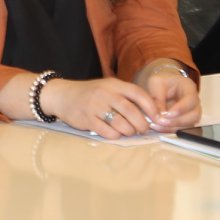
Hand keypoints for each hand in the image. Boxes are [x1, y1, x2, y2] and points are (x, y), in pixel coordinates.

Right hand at [40, 75, 162, 137]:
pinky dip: (115, 135)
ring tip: (129, 132)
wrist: (62, 95)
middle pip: (131, 111)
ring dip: (129, 131)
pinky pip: (108, 132)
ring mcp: (96, 106)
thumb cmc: (90, 94)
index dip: (151, 106)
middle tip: (144, 129)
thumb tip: (150, 113)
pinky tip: (114, 133)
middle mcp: (105, 93)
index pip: (137, 93)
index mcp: (113, 84)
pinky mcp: (88, 119)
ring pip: (121, 123)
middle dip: (141, 124)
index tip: (157, 117)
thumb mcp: (107, 88)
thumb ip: (125, 97)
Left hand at [136, 64, 200, 130]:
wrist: (162, 86)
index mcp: (189, 88)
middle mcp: (194, 102)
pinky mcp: (185, 121)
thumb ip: (158, 98)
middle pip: (193, 116)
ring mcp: (191, 113)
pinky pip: (181, 129)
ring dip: (172, 127)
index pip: (190, 100)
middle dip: (177, 121)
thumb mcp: (156, 83)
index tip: (167, 114)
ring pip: (188, 125)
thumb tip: (159, 115)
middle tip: (161, 121)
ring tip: (156, 125)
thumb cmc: (162, 82)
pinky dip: (169, 130)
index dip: (180, 109)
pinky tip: (158, 127)